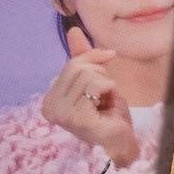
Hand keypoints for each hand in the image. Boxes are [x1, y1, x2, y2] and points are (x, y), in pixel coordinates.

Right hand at [41, 27, 140, 167]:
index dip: (93, 59)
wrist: (123, 144)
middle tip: (107, 96)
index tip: (108, 64)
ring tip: (107, 103)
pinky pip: (96, 85)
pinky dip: (109, 91)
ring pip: (88, 74)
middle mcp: (50, 108)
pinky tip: (108, 108)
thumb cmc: (109, 117)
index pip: (70, 64)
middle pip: (78, 66)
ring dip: (106, 84)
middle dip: (101, 75)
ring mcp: (62, 114)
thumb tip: (73, 30)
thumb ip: (83, 58)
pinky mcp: (77, 117)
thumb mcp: (95, 82)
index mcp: (50, 101)